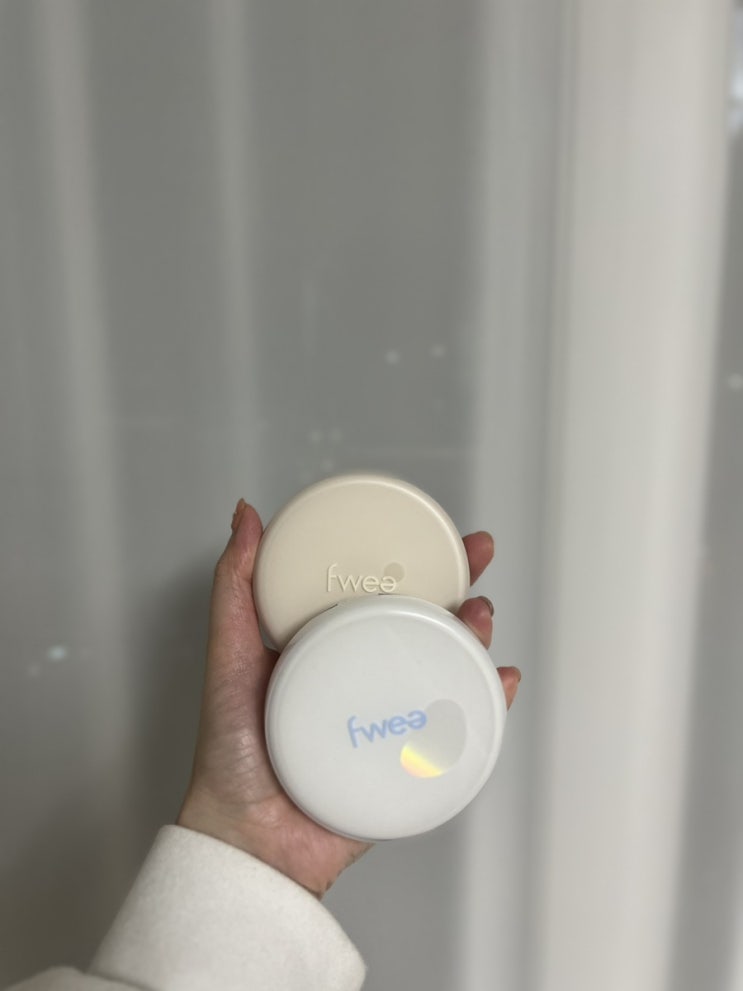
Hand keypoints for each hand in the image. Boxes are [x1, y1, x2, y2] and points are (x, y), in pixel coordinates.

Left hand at [177, 499, 520, 896]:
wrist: (250, 842)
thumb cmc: (230, 755)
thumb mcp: (229, 656)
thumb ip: (233, 589)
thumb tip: (244, 515)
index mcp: (328, 646)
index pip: (380, 590)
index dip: (414, 557)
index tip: (435, 530)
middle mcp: (364, 675)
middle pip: (426, 621)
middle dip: (462, 585)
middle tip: (478, 560)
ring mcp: (390, 717)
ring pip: (449, 665)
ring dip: (477, 636)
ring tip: (481, 620)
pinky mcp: (410, 760)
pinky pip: (460, 727)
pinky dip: (490, 703)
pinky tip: (501, 683)